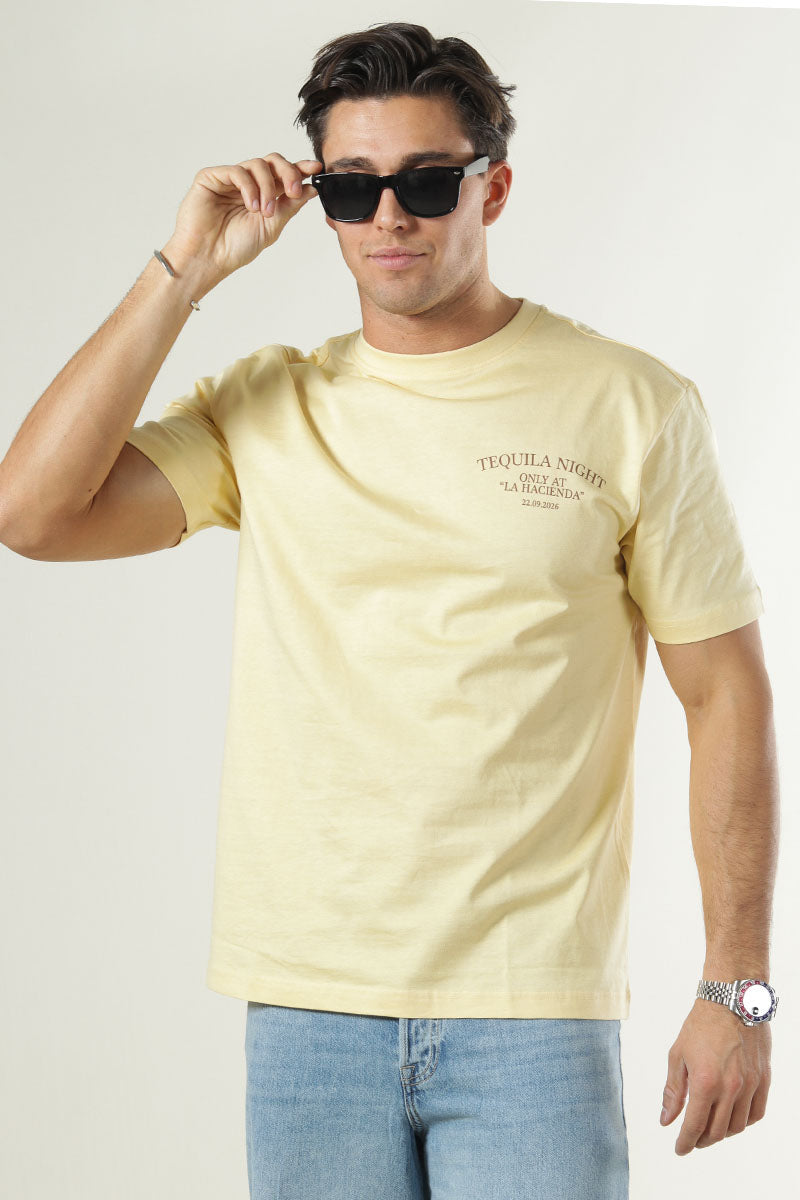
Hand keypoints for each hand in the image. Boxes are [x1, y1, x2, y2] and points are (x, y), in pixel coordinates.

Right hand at [169, 152, 323, 284]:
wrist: (208, 258)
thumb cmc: (234, 248)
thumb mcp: (272, 227)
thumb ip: (290, 206)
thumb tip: (311, 189)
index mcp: (262, 195)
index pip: (283, 175)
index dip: (300, 168)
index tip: (316, 169)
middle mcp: (247, 184)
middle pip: (273, 162)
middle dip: (288, 173)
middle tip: (293, 191)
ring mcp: (229, 179)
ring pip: (257, 164)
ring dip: (267, 187)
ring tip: (265, 212)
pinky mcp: (211, 177)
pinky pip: (238, 171)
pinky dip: (250, 187)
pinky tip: (251, 206)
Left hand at [660, 998, 771, 1154]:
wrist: (731, 1001)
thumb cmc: (701, 1025)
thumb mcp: (677, 1055)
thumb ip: (673, 1091)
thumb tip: (666, 1119)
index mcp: (705, 1082)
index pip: (695, 1126)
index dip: (685, 1142)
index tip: (680, 1149)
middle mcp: (730, 1088)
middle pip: (717, 1132)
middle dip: (702, 1140)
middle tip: (692, 1139)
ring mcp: (750, 1085)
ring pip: (737, 1126)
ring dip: (722, 1133)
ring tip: (710, 1128)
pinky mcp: (763, 1079)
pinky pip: (756, 1113)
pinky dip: (743, 1122)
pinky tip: (732, 1117)